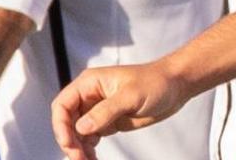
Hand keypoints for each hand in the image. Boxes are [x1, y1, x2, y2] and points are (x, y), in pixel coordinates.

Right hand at [51, 61, 189, 159]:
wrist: (175, 87)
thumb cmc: (155, 82)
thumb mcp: (130, 96)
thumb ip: (105, 111)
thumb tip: (81, 128)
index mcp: (90, 83)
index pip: (62, 104)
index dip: (60, 125)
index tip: (69, 142)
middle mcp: (90, 96)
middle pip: (67, 122)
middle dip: (69, 141)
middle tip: (79, 158)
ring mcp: (98, 110)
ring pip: (76, 133)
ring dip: (77, 149)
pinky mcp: (107, 122)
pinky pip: (89, 139)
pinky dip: (87, 151)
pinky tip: (91, 159)